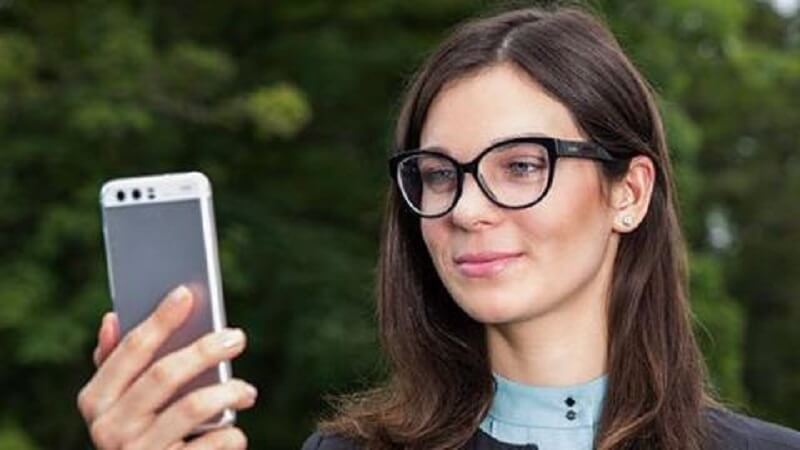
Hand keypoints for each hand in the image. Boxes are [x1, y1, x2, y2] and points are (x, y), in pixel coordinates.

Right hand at [78, 286, 254, 448]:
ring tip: (247, 391)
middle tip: (236, 337)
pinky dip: (230, 435)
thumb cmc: (140, 435)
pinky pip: (210, 445)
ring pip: (192, 407)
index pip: (131, 349)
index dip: (160, 319)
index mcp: (95, 400)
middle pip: (164, 374)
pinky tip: (235, 432)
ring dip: (228, 392)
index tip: (186, 293)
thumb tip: (112, 317)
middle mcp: (109, 428)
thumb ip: (117, 364)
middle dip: (205, 350)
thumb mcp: (120, 404)